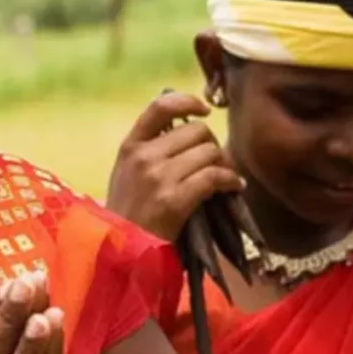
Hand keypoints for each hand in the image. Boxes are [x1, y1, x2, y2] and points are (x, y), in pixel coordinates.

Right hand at [107, 91, 243, 240]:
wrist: (120, 252)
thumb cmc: (128, 213)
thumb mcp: (127, 173)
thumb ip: (150, 150)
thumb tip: (188, 128)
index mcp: (130, 146)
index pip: (160, 106)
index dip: (187, 101)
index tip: (204, 110)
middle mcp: (144, 156)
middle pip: (196, 130)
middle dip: (212, 144)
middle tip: (215, 162)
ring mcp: (158, 177)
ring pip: (209, 152)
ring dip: (224, 164)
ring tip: (225, 178)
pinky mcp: (174, 200)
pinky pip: (214, 177)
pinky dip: (230, 181)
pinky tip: (233, 188)